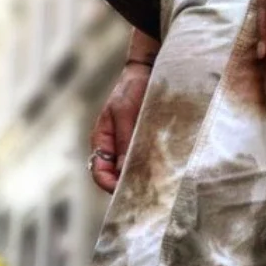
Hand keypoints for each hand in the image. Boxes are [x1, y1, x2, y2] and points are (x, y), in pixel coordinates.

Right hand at [89, 61, 151, 192]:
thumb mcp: (125, 112)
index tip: (125, 190)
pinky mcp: (147, 142)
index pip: (99, 172)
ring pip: (133, 170)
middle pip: (116, 176)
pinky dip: (154, 167)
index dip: (109, 185)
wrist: (149, 72)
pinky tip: (166, 171)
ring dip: (142, 177)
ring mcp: (130, 145)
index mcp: (102, 140)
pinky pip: (147, 160)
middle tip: (147, 193)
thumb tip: (123, 170)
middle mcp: (114, 147)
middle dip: (128, 185)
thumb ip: (124, 141)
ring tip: (159, 184)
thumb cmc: (131, 88)